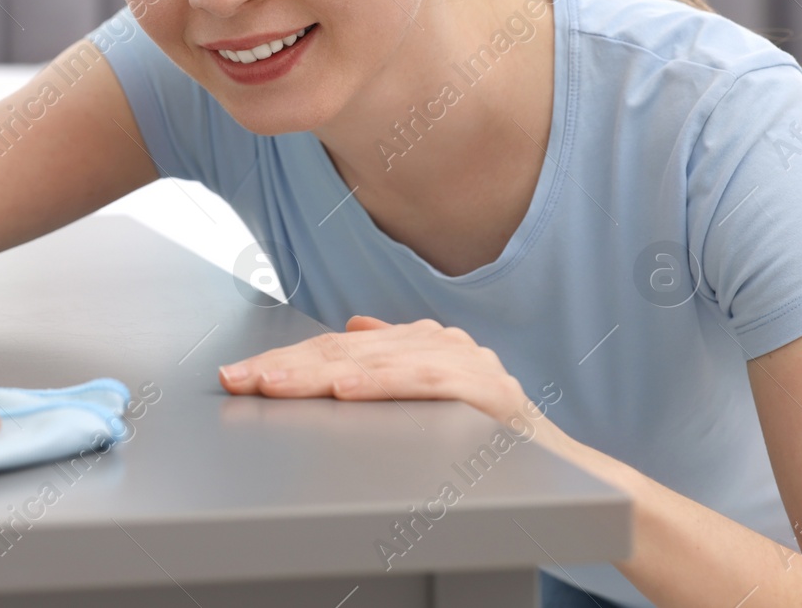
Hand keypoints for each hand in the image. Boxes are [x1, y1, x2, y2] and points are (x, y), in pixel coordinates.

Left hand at [217, 315, 538, 428]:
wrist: (565, 475)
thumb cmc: (487, 441)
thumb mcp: (430, 397)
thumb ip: (393, 362)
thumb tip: (353, 326)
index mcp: (420, 342)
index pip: (336, 346)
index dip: (284, 360)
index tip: (236, 376)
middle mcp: (440, 343)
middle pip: (346, 350)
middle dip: (286, 367)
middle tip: (240, 380)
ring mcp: (467, 362)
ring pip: (376, 362)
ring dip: (318, 373)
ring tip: (277, 384)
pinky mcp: (488, 391)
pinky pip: (423, 383)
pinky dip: (380, 384)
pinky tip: (344, 388)